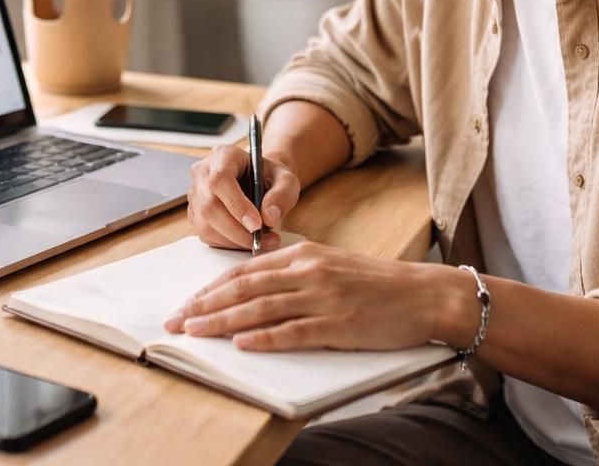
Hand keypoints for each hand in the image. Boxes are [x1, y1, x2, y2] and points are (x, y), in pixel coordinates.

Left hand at [163, 241, 460, 351]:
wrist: (422, 294)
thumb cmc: (376, 283)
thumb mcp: (330, 264)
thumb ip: (294, 272)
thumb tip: (254, 287)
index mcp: (303, 254)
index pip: (245, 270)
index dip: (211, 287)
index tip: (187, 302)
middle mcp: (307, 271)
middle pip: (244, 288)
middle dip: (204, 305)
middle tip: (176, 321)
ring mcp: (321, 297)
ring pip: (260, 309)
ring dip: (221, 321)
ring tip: (194, 331)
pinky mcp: (337, 323)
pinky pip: (292, 332)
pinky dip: (263, 338)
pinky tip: (241, 343)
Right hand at [186, 143, 299, 249]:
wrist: (260, 182)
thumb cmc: (269, 177)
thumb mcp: (286, 180)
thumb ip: (282, 195)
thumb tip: (268, 217)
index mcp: (223, 155)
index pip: (221, 180)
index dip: (237, 205)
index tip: (257, 224)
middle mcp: (203, 172)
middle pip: (210, 206)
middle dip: (237, 230)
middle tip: (261, 239)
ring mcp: (196, 194)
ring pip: (206, 224)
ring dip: (234, 240)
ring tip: (260, 240)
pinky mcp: (195, 214)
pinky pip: (206, 235)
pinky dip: (228, 243)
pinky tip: (246, 239)